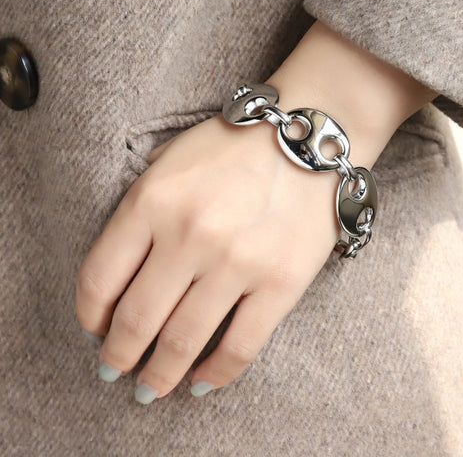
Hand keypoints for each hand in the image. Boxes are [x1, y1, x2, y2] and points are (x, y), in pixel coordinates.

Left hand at [76, 112, 340, 402]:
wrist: (309, 138)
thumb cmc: (238, 145)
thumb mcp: (173, 156)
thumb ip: (141, 202)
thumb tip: (124, 260)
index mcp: (153, 200)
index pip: (100, 278)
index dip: (90, 316)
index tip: (95, 329)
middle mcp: (190, 235)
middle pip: (136, 320)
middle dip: (118, 355)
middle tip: (114, 370)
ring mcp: (237, 262)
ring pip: (183, 341)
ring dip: (160, 374)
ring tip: (151, 386)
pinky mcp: (280, 282)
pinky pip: (240, 346)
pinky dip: (216, 375)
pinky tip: (201, 384)